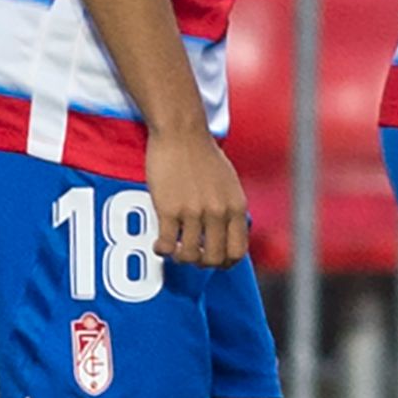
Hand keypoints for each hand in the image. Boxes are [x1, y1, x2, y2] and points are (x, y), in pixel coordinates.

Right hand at [144, 126, 250, 269]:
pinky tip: (159, 244)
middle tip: (191, 256)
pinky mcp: (169, 209)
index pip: (237, 251)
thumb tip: (228, 231)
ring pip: (189, 255)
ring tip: (174, 249)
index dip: (225, 263)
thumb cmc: (204, 156)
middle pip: (214, 259)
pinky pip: (166, 244)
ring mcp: (193, 212)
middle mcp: (218, 213)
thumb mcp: (230, 184)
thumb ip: (230, 208)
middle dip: (202, 263)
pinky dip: (162, 250)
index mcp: (236, 208)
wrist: (182, 134)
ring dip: (180, 257)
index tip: (213, 261)